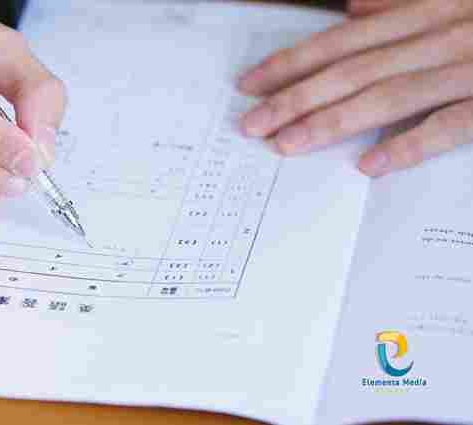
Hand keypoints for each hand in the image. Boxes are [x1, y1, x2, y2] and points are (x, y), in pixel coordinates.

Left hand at [239, 0, 472, 176]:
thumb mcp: (455, 2)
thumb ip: (403, 4)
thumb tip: (355, 8)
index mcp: (428, 13)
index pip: (343, 41)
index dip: (293, 63)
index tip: (252, 84)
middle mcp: (441, 39)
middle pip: (353, 71)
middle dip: (296, 98)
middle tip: (254, 124)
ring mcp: (468, 71)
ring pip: (387, 97)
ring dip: (332, 121)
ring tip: (288, 143)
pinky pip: (447, 126)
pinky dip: (407, 145)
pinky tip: (369, 164)